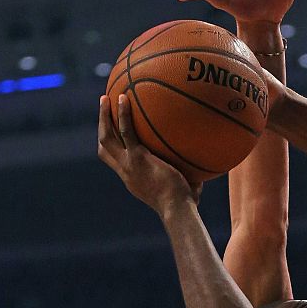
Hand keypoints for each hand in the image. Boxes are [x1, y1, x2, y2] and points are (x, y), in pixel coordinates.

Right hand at [97, 95, 202, 214]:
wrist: (177, 209)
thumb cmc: (184, 205)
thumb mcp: (183, 190)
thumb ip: (188, 180)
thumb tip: (203, 174)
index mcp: (132, 178)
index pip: (115, 161)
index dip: (111, 146)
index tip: (113, 131)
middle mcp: (126, 171)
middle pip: (104, 147)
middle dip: (102, 126)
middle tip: (104, 108)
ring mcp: (129, 164)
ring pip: (107, 137)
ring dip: (104, 116)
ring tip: (106, 97)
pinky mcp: (137, 157)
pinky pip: (126, 131)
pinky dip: (123, 114)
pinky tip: (124, 97)